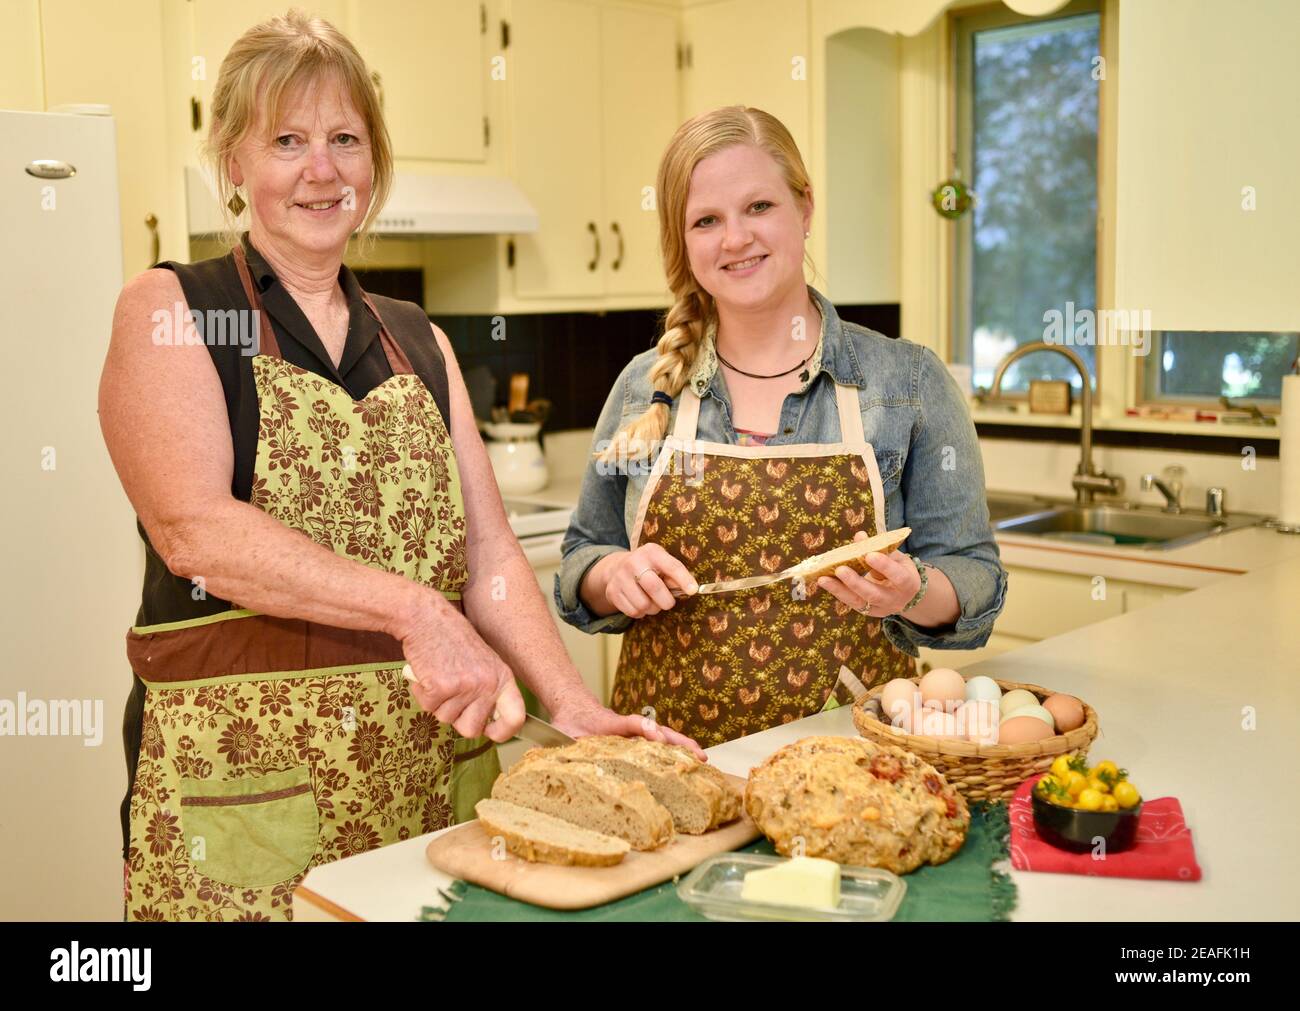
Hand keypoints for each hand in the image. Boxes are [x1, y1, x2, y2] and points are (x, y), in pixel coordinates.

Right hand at [400, 590, 525, 743]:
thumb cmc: (453, 640)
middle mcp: (488, 684)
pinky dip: (422, 694)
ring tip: (439, 676)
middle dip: (457, 718)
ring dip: (437, 703)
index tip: (490, 732)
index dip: (503, 733)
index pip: (516, 718)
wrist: (427, 618)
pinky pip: (427, 708)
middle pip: (472, 730)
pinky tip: (427, 673)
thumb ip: (490, 690)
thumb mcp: (484, 662)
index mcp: (503, 678)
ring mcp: (465, 686)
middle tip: (451, 693)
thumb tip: (490, 724)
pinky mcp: (441, 687)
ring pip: (446, 719)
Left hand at [549, 694, 707, 761]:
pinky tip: (689, 764)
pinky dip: (676, 752)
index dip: (643, 729)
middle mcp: (627, 728)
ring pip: (662, 737)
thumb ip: (560, 744)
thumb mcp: (560, 734)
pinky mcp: (638, 739)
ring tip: (702, 760)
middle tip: (698, 754)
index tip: (656, 735)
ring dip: (682, 747)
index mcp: (608, 726)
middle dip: (678, 742)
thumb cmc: (568, 723)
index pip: (628, 724)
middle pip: (657, 730)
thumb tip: (543, 755)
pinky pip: (659, 744)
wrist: (574, 706)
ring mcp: (635, 733)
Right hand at [605, 544, 698, 618]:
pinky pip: (633, 612)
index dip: (683, 579)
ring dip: (653, 609)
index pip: (671, 566)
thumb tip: (689, 589)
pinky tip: (640, 603)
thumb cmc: (649, 567)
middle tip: (668, 602)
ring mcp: (620, 577)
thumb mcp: (662, 563)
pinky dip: (640, 613)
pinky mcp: (612, 592)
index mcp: (651, 552)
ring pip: (643, 604)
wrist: (617, 568)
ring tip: (652, 602)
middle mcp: (634, 562)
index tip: (693, 591)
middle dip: (666, 601)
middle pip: (654, 588)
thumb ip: (675, 574)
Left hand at [814, 530, 919, 617]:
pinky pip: (851, 603)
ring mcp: (880, 609)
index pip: (898, 576)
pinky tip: (825, 581)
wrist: (905, 594)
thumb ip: (879, 548)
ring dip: (839, 590)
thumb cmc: (899, 569)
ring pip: (858, 602)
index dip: (884, 566)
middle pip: (874, 594)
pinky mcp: (867, 612)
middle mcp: (895, 600)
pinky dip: (837, 592)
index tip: (869, 555)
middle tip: (840, 569)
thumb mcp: (895, 557)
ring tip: (823, 579)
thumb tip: (859, 536)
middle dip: (855, 582)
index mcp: (908, 584)